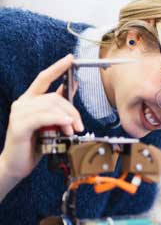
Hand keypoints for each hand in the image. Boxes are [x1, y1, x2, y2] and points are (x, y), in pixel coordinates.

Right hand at [0, 54, 83, 181]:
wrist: (17, 165)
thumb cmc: (34, 144)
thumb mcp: (50, 123)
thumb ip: (57, 107)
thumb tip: (69, 88)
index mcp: (29, 100)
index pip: (44, 78)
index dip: (57, 67)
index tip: (70, 59)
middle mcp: (22, 103)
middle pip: (54, 96)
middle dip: (72, 109)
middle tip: (80, 125)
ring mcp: (19, 113)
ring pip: (51, 106)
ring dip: (67, 117)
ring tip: (73, 130)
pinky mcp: (19, 126)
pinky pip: (43, 117)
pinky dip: (57, 119)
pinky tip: (66, 124)